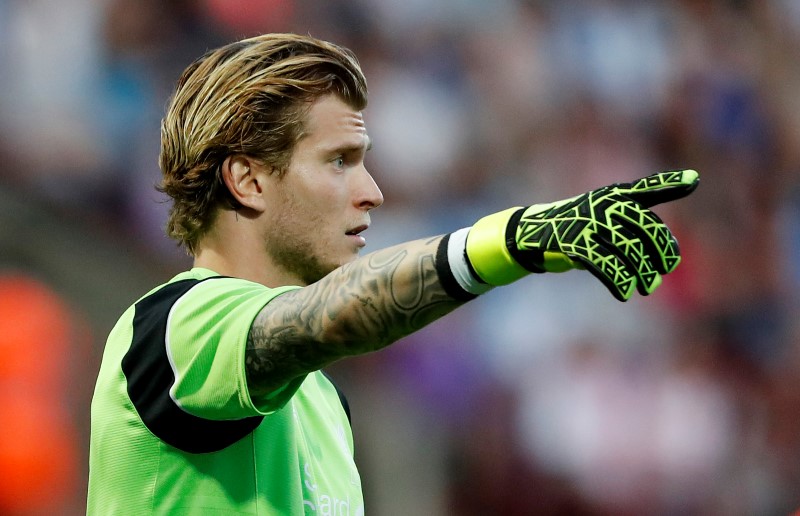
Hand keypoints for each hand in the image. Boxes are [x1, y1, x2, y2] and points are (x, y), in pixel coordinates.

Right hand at [466, 169, 699, 300]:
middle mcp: (604, 205)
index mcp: (612, 196)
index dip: (669, 184)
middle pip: (646, 229)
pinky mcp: (575, 243)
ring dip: (641, 274)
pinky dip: (618, 281)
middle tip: (662, 272)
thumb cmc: (572, 231)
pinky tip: (623, 292)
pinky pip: (605, 265)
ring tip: (646, 288)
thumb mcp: (602, 224)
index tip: (693, 180)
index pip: (646, 189)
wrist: (529, 235)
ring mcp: (589, 222)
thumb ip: (633, 233)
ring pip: (629, 251)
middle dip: (660, 254)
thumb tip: (669, 258)